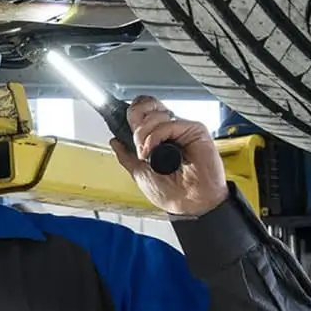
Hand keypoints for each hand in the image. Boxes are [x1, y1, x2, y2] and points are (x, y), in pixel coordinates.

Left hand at [111, 95, 229, 216]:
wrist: (187, 203)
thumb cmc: (171, 192)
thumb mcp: (139, 172)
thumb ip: (126, 156)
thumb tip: (115, 141)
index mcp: (157, 138)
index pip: (143, 114)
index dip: (133, 115)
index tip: (123, 128)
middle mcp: (169, 132)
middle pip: (149, 107)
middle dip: (136, 123)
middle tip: (136, 143)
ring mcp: (181, 130)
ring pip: (156, 115)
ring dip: (143, 134)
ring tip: (145, 153)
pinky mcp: (195, 131)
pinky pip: (170, 124)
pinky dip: (155, 137)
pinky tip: (152, 151)